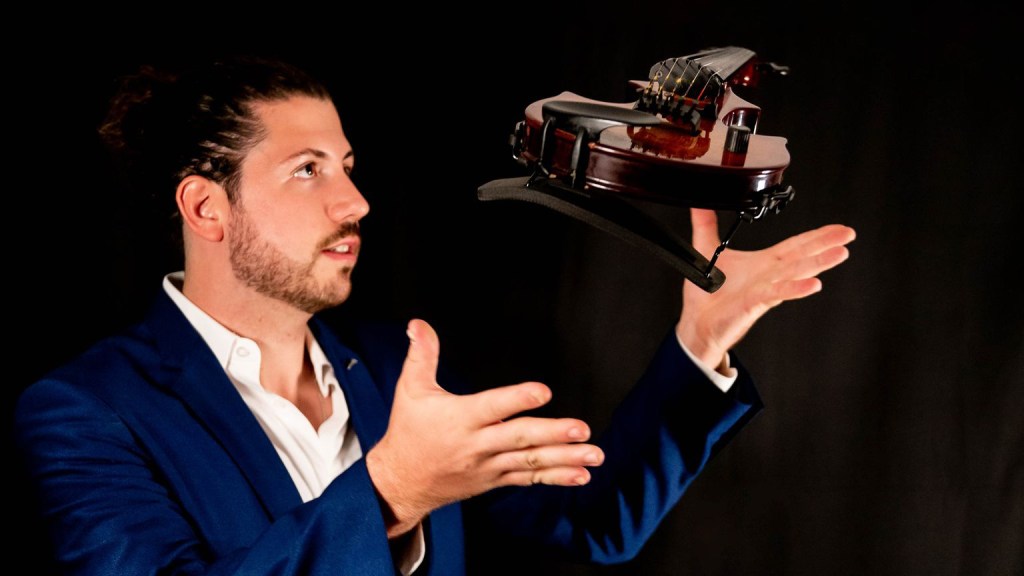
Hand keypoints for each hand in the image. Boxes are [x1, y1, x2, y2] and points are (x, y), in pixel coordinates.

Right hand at [365, 319, 603, 536]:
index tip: (542, 392)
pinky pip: (529, 479)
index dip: (517, 399)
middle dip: (554, 434)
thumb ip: (421, 355)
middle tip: (582, 429)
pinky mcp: (495, 479)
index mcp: (460, 419)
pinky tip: (581, 475)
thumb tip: (418, 324)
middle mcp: (478, 444)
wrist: (402, 483)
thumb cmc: (409, 432)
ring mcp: (489, 465)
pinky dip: (556, 478)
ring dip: (566, 458)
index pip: (492, 407)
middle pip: (520, 438)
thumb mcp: (410, 390)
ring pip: (531, 461)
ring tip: (594, 455)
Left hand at [677, 208, 856, 369]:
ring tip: (841, 253)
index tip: (838, 228)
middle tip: (848, 234)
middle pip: (803, 256)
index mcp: (764, 263)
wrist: (697, 323)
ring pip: (796, 273)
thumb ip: (705, 224)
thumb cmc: (707, 295)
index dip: (817, 236)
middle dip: (826, 245)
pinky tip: (814, 284)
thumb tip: (700, 201)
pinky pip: (777, 293)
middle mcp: (770, 276)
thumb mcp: (706, 250)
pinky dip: (795, 288)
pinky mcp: (754, 302)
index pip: (796, 245)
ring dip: (819, 263)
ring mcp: (764, 289)